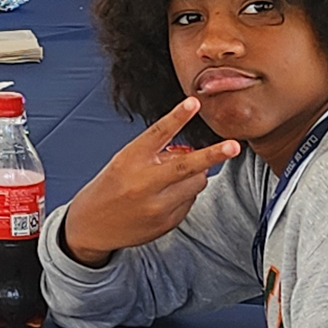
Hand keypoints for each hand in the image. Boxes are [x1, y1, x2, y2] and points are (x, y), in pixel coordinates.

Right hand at [59, 97, 240, 265]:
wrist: (92, 225)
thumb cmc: (109, 187)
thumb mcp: (124, 163)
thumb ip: (156, 156)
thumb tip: (192, 153)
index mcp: (130, 160)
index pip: (157, 133)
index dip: (177, 116)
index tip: (193, 102)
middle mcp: (144, 182)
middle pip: (187, 166)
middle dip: (213, 155)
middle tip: (234, 146)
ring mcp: (157, 205)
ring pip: (196, 183)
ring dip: (194, 177)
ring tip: (171, 181)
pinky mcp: (168, 221)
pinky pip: (190, 201)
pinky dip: (184, 195)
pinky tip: (163, 200)